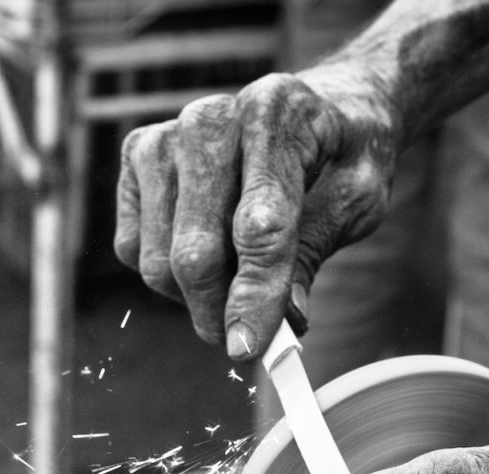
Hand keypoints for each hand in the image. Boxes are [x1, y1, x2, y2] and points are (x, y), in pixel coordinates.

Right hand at [114, 70, 396, 359]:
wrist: (314, 109)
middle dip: (220, 313)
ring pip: (159, 260)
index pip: (259, 225)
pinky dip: (168, 273)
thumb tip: (279, 326)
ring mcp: (165, 136)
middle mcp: (210, 118)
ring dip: (196, 297)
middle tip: (246, 339)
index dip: (254, 295)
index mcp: (277, 116)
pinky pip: (133, 248)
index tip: (248, 349)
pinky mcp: (136, 156)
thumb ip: (314, 254)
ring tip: (237, 282)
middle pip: (196, 252)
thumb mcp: (356, 202)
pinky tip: (207, 252)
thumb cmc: (341, 157)